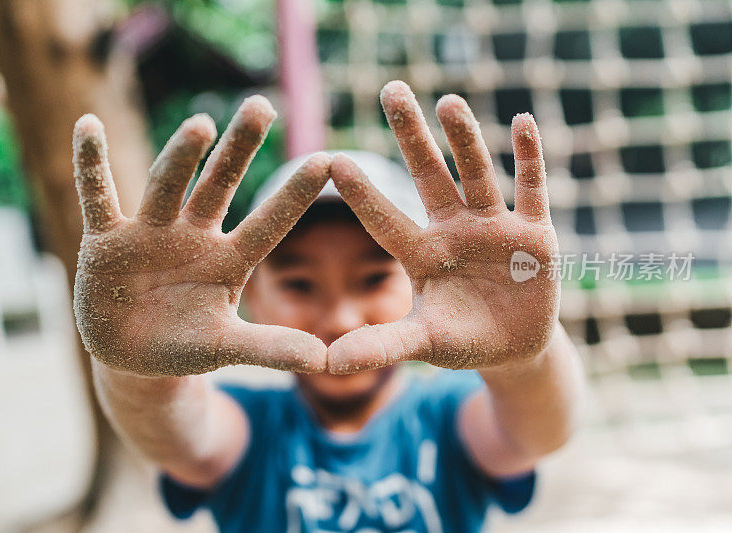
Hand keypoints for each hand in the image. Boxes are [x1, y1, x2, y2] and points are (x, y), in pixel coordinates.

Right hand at [72, 96, 329, 375]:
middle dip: (238, 149)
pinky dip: (91, 165)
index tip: (327, 160)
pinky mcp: (105, 241)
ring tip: (202, 125)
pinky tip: (88, 125)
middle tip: (262, 106)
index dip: (293, 196)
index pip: (268, 223)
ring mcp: (149, 234)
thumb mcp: (226, 347)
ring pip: (166, 185)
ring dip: (181, 156)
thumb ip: (269, 348)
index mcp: (228, 260)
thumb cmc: (186, 345)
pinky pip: (97, 197)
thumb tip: (324, 360)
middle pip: (218, 185)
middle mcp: (193, 236)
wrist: (132, 356)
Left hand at [327, 81, 558, 372]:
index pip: (386, 219)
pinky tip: (522, 121)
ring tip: (447, 101)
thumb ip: (381, 346)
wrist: (512, 349)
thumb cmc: (460, 342)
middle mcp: (452, 231)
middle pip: (429, 176)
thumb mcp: (422, 344)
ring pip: (476, 175)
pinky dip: (529, 159)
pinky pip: (531, 189)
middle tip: (391, 89)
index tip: (332, 161)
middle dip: (412, 136)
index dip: (363, 193)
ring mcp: (493, 228)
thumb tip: (325, 363)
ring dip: (465, 139)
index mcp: (420, 254)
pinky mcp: (534, 234)